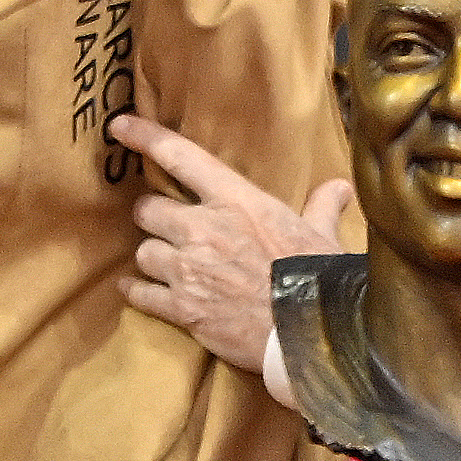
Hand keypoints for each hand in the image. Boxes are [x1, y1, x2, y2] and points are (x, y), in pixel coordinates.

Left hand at [113, 114, 352, 372]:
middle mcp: (205, 229)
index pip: (181, 157)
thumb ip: (322, 207)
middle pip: (148, 209)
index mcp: (238, 201)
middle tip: (167, 225)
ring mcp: (189, 270)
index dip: (146, 137)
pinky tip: (137, 289)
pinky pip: (141, 292)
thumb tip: (340, 187)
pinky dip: (138, 291)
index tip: (120, 126)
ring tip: (167, 263)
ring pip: (143, 252)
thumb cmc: (318, 281)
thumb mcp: (324, 237)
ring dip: (153, 257)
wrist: (309, 334)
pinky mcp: (183, 308)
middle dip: (154, 217)